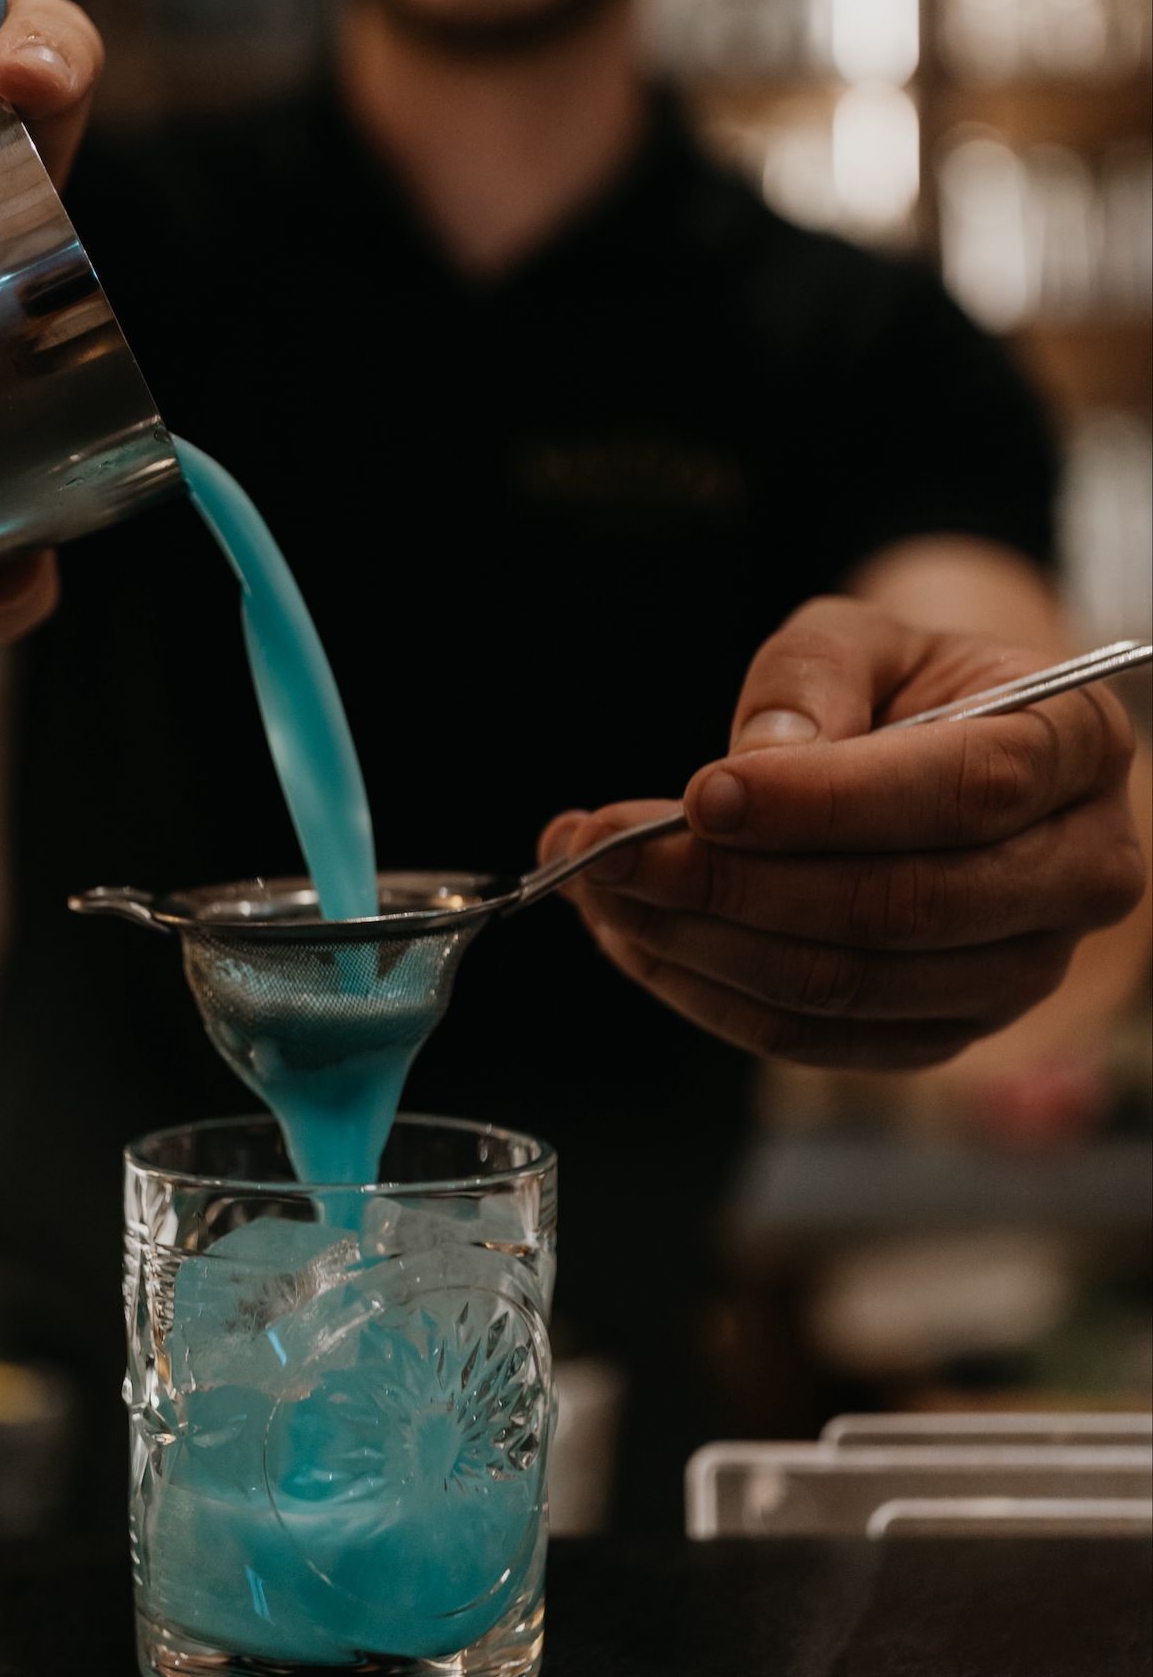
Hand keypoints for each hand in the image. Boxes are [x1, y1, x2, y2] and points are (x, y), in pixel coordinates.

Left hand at [538, 598, 1145, 1070]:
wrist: (935, 754)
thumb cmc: (904, 685)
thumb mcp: (860, 637)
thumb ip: (811, 676)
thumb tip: (759, 765)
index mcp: (1077, 748)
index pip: (965, 791)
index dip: (824, 802)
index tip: (702, 792)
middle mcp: (1078, 874)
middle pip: (900, 908)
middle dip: (731, 882)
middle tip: (603, 849)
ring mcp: (1020, 972)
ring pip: (846, 986)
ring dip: (698, 943)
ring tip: (597, 886)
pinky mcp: (944, 1031)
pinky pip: (815, 1040)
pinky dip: (706, 993)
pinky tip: (633, 935)